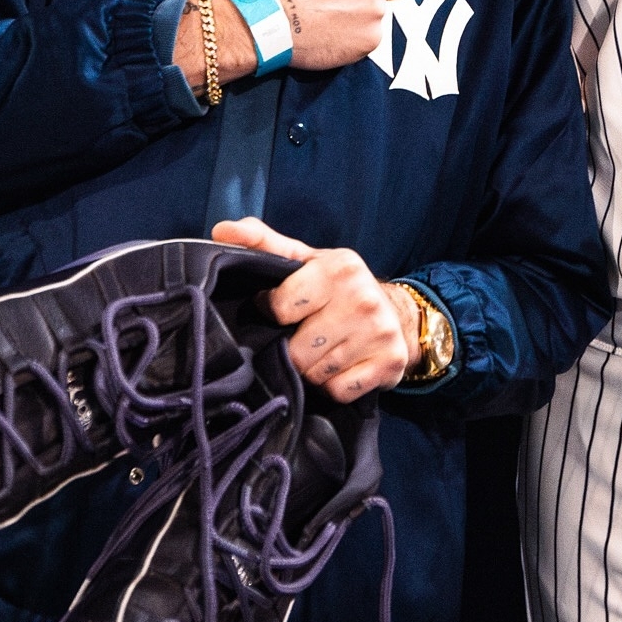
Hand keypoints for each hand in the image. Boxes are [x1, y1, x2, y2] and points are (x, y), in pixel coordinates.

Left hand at [212, 217, 417, 400]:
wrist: (399, 315)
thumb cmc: (338, 288)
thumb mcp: (304, 261)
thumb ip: (262, 243)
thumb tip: (222, 230)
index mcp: (340, 268)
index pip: (280, 307)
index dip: (273, 313)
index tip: (282, 311)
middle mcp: (363, 298)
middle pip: (297, 351)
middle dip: (295, 349)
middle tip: (306, 336)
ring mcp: (380, 333)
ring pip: (317, 374)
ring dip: (314, 370)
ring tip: (325, 351)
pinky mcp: (391, 364)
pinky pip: (339, 391)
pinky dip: (335, 387)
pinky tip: (344, 368)